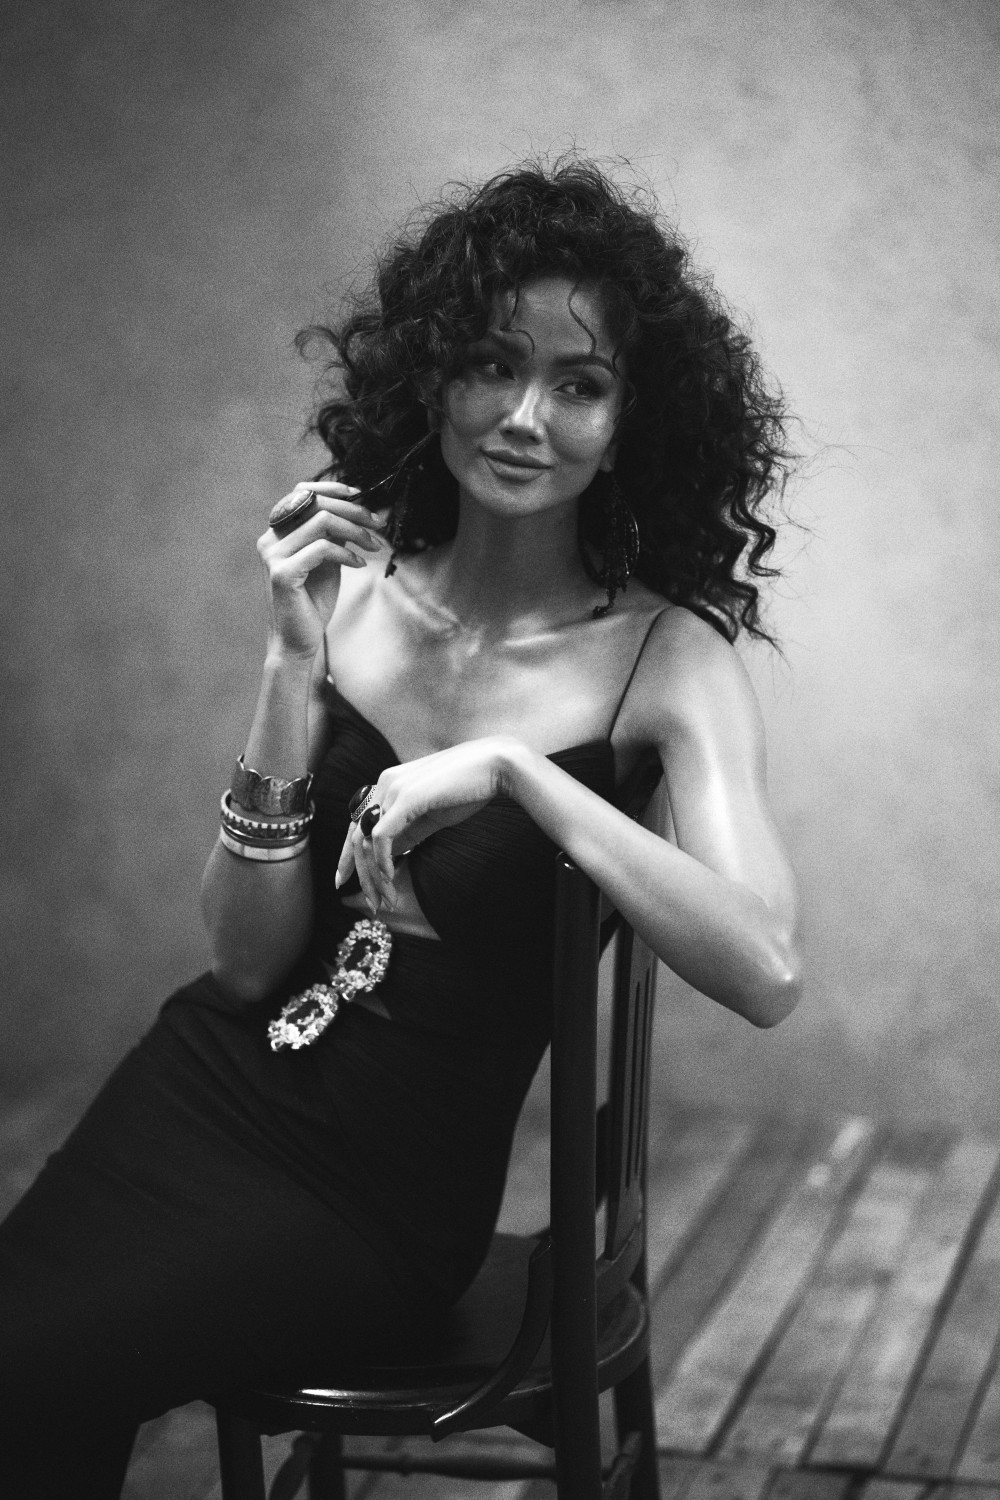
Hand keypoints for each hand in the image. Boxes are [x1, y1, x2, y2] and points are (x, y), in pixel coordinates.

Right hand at [257, 482, 386, 660]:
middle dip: (353, 510)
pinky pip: (322, 548)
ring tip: (374, 545)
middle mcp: (270, 539)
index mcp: (278, 532)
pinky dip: (346, 553)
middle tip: (378, 524)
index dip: (332, 488)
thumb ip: (334, 534)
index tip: (360, 495)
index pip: (301, 492)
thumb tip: (356, 509)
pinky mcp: (282, 573)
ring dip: (355, 530)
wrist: (298, 641)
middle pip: (315, 503)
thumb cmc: (313, 601)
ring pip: (321, 521)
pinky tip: (360, 564)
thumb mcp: (328, 560)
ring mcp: (273, 555)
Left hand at [335, 737, 520, 913]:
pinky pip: (382, 837)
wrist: (496, 765)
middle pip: (355, 834)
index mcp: (389, 783)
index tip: (346, 881)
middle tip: (372, 904)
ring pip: (366, 839)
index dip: (348, 855)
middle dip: (361, 874)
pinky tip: (391, 879)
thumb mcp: (432, 816)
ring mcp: (393, 788)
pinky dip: (383, 862)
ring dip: (374, 875)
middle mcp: (384, 783)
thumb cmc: (469, 789)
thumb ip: (409, 832)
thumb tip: (391, 854)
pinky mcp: (406, 798)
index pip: (357, 823)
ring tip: (385, 900)